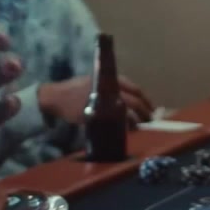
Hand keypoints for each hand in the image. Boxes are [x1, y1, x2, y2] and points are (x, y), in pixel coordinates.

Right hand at [39, 75, 154, 126]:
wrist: (58, 96)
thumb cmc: (78, 89)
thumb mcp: (97, 81)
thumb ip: (114, 88)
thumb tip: (132, 101)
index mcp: (112, 79)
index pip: (136, 90)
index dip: (146, 101)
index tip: (152, 109)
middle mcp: (109, 88)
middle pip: (135, 101)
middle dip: (145, 112)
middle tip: (150, 120)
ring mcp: (103, 100)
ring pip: (127, 111)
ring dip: (136, 120)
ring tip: (139, 126)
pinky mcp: (96, 112)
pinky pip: (114, 121)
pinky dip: (122, 126)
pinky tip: (126, 130)